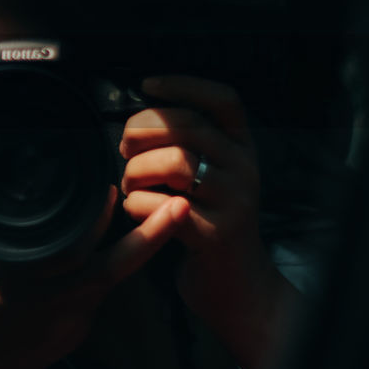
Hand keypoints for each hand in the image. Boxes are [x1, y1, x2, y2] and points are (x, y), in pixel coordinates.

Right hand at [0, 189, 187, 368]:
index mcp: (21, 273)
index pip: (70, 241)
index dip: (97, 215)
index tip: (111, 187)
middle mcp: (55, 295)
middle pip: (110, 258)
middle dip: (140, 228)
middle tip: (162, 195)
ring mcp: (73, 315)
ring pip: (116, 274)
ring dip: (142, 245)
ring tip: (169, 214)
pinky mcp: (80, 327)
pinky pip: (103, 288)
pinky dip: (115, 264)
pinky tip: (127, 240)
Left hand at [119, 75, 296, 368]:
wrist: (235, 284)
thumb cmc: (205, 222)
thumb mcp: (208, 176)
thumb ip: (185, 145)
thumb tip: (134, 120)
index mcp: (241, 147)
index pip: (223, 99)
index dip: (184, 85)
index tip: (147, 84)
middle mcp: (245, 168)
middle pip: (187, 126)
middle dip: (141, 133)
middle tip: (123, 150)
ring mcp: (235, 201)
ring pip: (175, 162)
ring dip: (136, 170)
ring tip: (129, 183)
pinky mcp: (216, 234)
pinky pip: (163, 206)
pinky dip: (136, 204)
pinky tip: (134, 209)